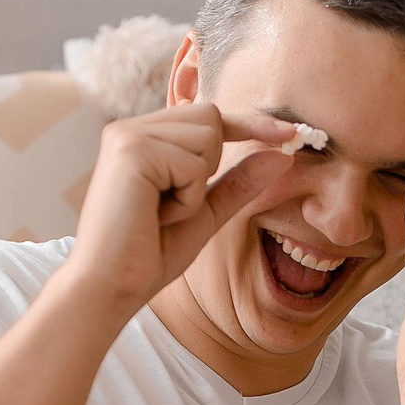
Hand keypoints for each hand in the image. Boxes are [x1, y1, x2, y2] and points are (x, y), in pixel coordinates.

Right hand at [64, 103, 299, 313]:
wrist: (111, 286)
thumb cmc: (148, 256)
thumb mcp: (204, 214)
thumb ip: (238, 183)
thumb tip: (283, 155)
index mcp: (144, 138)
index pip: (209, 117)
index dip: (252, 125)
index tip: (294, 135)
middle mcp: (132, 128)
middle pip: (212, 117)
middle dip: (211, 166)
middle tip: (174, 206)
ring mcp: (128, 134)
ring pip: (208, 135)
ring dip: (198, 186)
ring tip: (161, 212)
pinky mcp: (130, 149)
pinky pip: (193, 164)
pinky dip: (186, 198)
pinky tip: (156, 216)